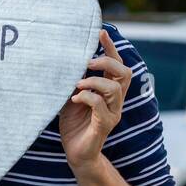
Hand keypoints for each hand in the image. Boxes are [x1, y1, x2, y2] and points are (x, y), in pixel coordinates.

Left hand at [59, 29, 131, 171]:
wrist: (76, 153)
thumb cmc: (73, 123)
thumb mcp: (69, 97)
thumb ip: (71, 82)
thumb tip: (60, 61)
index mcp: (109, 91)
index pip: (117, 65)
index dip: (111, 48)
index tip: (100, 33)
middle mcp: (115, 101)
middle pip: (125, 73)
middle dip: (107, 62)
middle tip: (88, 63)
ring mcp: (112, 113)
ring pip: (114, 89)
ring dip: (94, 82)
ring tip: (76, 84)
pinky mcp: (104, 125)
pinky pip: (101, 107)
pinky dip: (87, 98)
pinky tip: (74, 99)